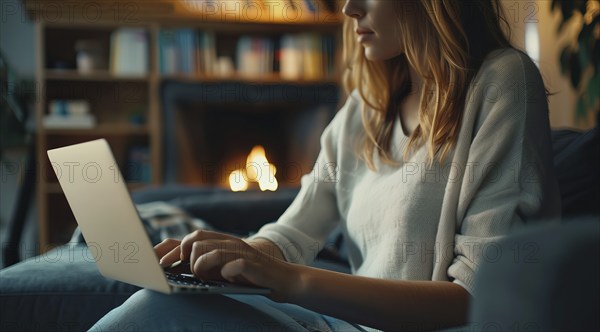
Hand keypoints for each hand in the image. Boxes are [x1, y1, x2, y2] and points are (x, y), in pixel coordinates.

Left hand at [154, 230, 300, 300]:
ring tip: (204, 277)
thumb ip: (206, 265)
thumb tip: (177, 269)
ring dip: (202, 266)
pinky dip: (227, 270)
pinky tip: (227, 276)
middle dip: (182, 255)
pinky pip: (236, 264)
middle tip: (177, 270)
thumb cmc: (252, 276)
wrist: (285, 279)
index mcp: (222, 243)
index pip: (191, 237)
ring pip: (211, 251)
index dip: (171, 246)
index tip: (153, 260)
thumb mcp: (225, 269)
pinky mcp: (254, 264)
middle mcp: (230, 243)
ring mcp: (242, 252)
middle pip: (197, 239)